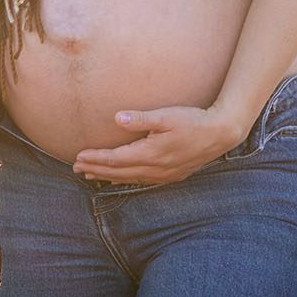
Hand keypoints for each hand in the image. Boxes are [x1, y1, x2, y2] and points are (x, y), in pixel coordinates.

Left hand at [71, 105, 247, 185]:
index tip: (78, 157)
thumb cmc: (192, 120)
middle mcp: (155, 168)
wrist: (220, 134)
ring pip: (129, 178)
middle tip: (76, 168)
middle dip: (96, 169)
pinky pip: (142, 181)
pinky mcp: (171, 175)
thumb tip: (117, 117)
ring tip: (90, 175)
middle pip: (119, 172)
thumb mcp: (166, 116)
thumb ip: (141, 118)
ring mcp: (164, 174)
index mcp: (151, 153)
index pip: (116, 159)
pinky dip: (125, 180)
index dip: (96, 159)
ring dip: (108, 176)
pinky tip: (119, 178)